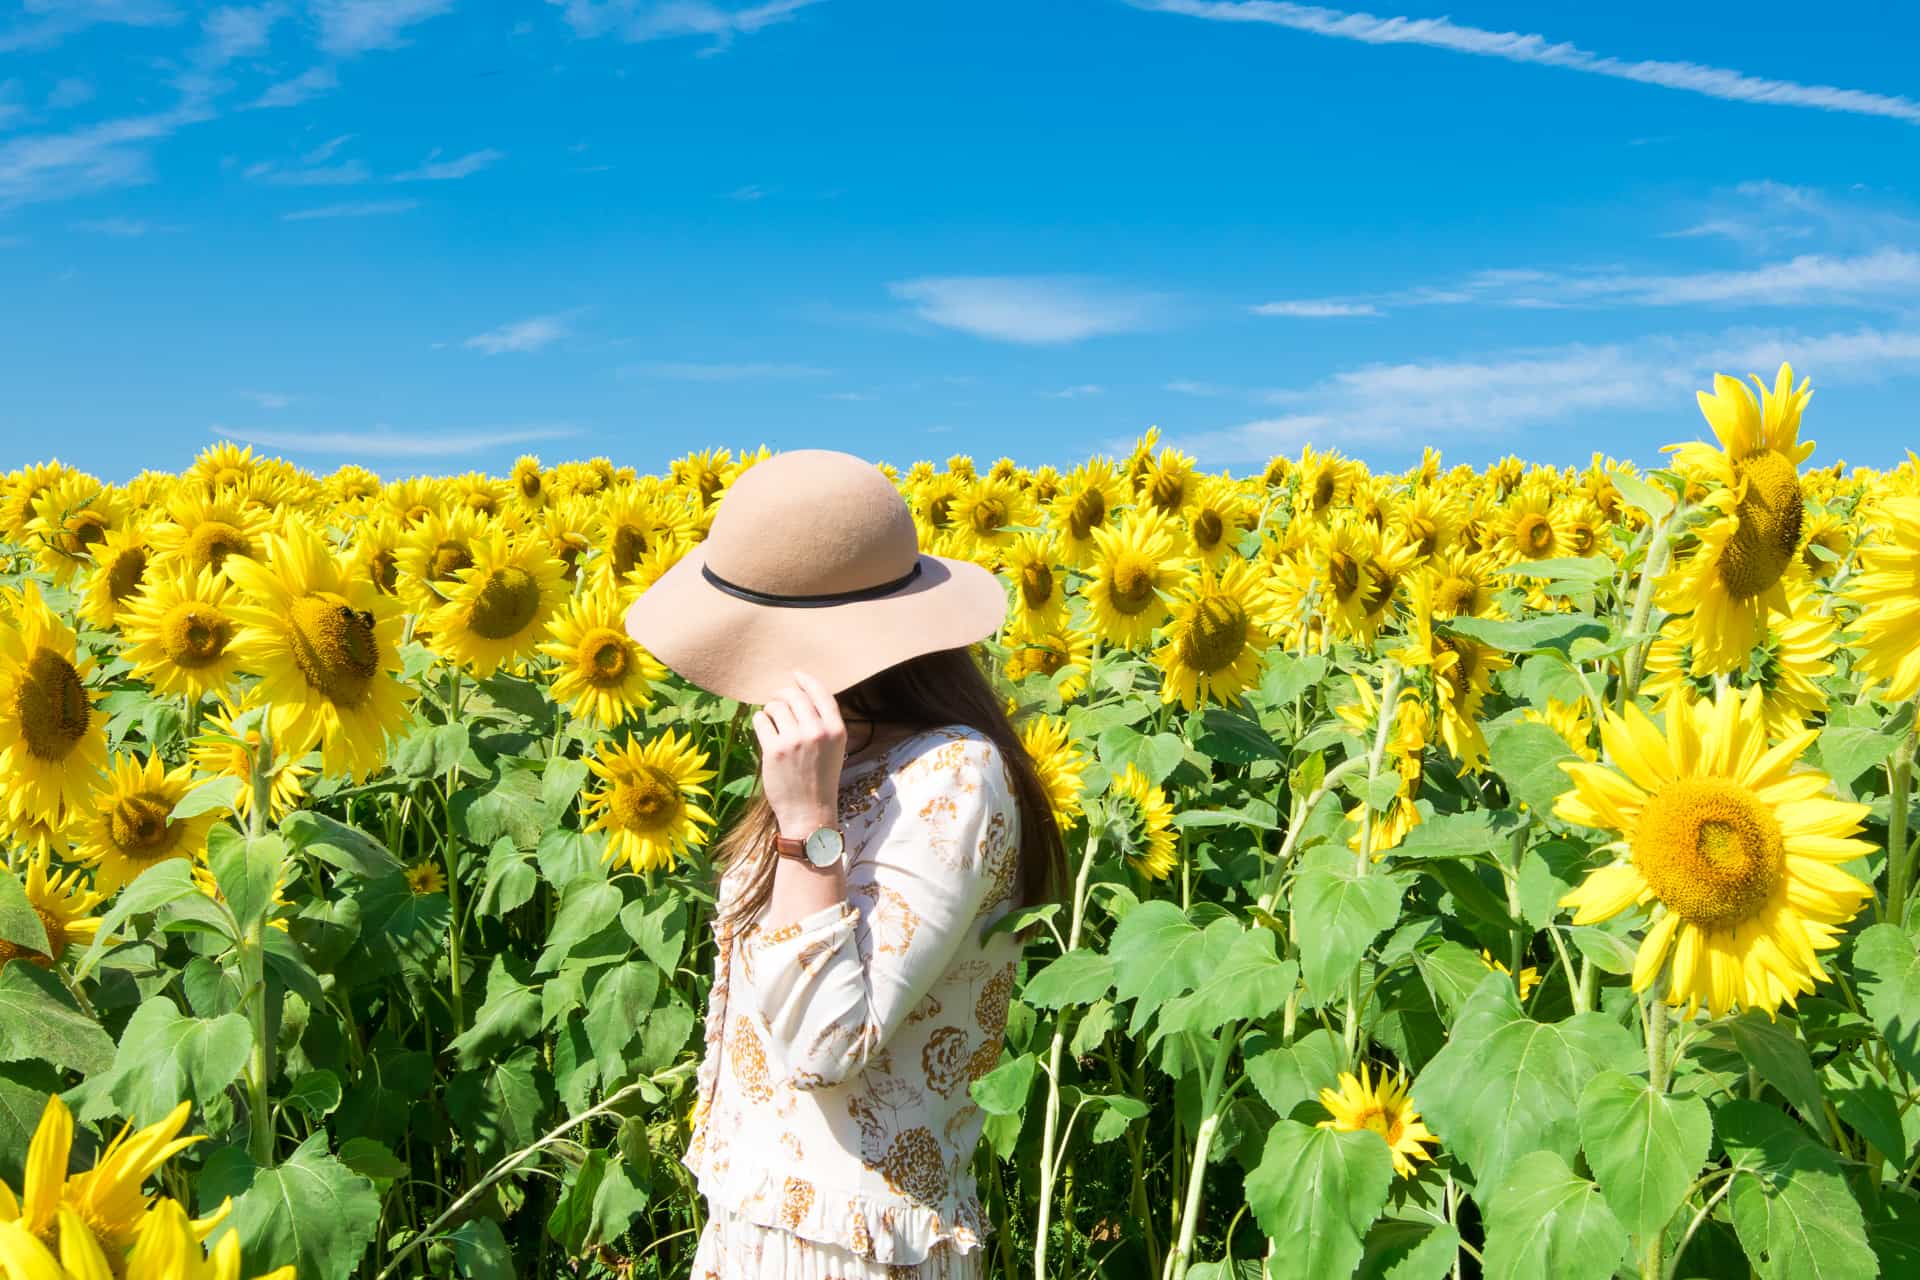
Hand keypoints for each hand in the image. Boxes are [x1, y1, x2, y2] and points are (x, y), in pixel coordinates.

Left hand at [751, 669, 846, 839]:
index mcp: (836, 730)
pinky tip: (764, 727)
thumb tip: (802, 695)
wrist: (809, 811)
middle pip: (795, 696)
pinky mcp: (774, 750)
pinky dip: (760, 720)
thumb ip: (823, 723)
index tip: (795, 675)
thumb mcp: (834, 749)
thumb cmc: (820, 779)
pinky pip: (761, 720)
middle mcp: (817, 731)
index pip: (820, 693)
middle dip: (783, 694)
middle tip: (777, 700)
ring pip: (776, 706)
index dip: (806, 680)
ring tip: (771, 719)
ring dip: (771, 709)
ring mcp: (795, 740)